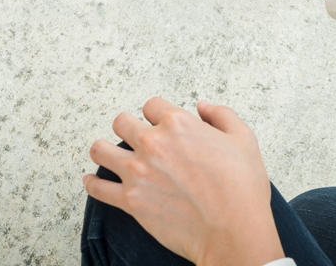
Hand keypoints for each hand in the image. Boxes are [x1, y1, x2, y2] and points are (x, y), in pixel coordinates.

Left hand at [83, 98, 284, 265]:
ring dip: (104, 149)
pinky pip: (98, 188)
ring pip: (100, 150)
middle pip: (121, 122)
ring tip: (107, 153)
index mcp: (178, 123)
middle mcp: (152, 143)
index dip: (157, 113)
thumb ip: (221, 115)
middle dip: (129, 127)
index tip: (160, 123)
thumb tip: (202, 106)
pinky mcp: (130, 201)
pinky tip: (92, 180)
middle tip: (135, 137)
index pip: (151, 105)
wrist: (234, 231)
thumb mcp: (243, 139)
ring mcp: (137, 172)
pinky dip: (92, 183)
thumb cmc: (242, 188)